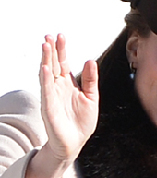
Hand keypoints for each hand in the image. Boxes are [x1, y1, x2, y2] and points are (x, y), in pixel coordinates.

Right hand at [39, 34, 98, 162]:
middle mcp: (58, 88)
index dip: (61, 50)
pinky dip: (45, 79)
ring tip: (45, 45)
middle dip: (51, 50)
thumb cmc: (82, 122)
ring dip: (45, 60)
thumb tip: (90, 61)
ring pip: (47, 74)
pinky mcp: (49, 107)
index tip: (60, 36)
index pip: (63, 63)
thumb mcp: (91, 97)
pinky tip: (45, 68)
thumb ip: (90, 80)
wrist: (76, 142)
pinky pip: (46, 91)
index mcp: (68, 85)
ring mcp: (52, 96)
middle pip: (53, 65)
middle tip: (50, 36)